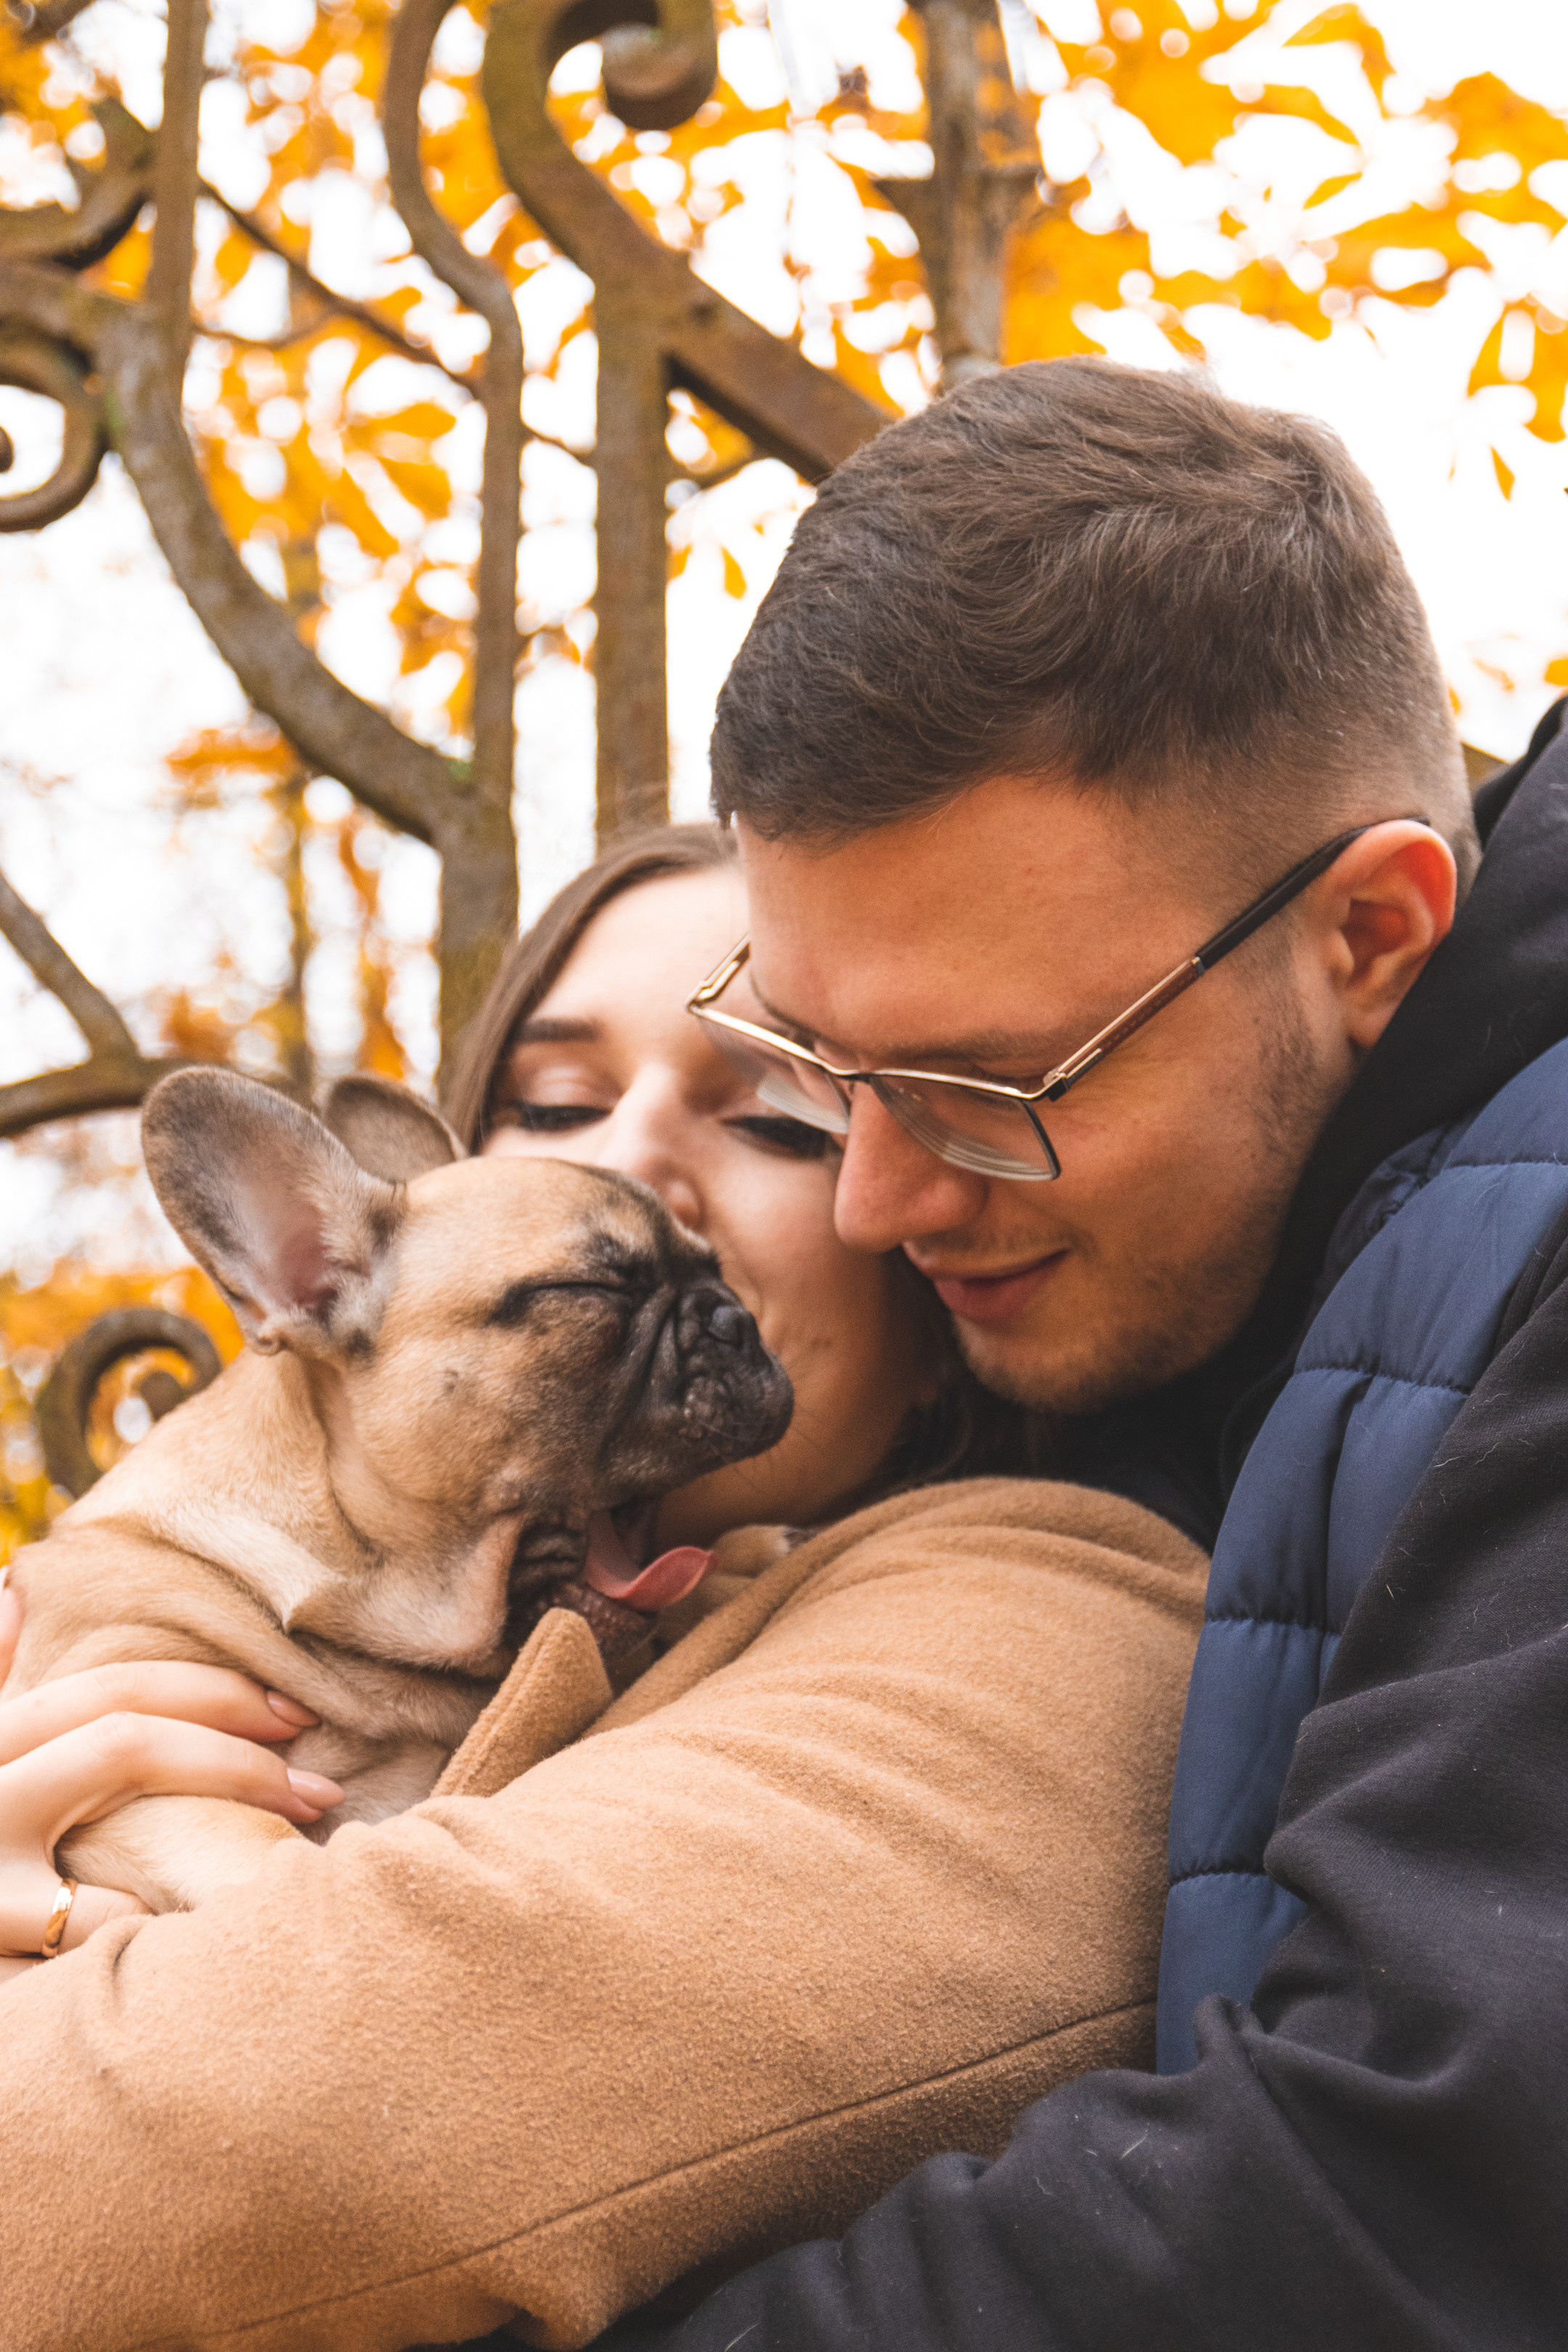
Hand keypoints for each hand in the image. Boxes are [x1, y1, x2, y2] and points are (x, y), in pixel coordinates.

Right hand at [0, 1574, 342, 1979]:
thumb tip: (12, 1592)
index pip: (111, 1689)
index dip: (214, 1691)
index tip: (295, 1711)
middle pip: (125, 1742)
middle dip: (238, 1758)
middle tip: (320, 1787)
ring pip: (119, 1847)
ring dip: (217, 1850)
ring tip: (291, 1865)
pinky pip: (102, 1944)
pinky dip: (163, 1940)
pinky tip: (220, 1942)